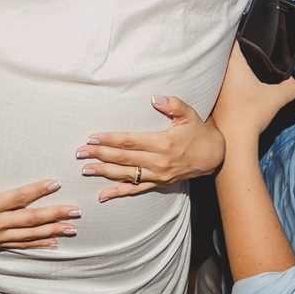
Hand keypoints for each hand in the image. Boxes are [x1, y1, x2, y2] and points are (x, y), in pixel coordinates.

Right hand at [0, 153, 80, 248]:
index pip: (17, 198)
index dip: (37, 190)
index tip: (55, 183)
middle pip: (30, 219)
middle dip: (54, 214)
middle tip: (75, 210)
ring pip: (29, 234)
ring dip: (51, 230)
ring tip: (71, 227)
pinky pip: (21, 244)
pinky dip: (38, 243)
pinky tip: (53, 241)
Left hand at [77, 96, 225, 201]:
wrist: (214, 156)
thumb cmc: (198, 132)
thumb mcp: (189, 114)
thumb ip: (172, 104)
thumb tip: (154, 99)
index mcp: (162, 143)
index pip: (130, 141)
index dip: (110, 140)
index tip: (93, 138)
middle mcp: (158, 161)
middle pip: (123, 158)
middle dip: (100, 155)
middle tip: (80, 152)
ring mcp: (157, 175)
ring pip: (126, 174)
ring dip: (104, 172)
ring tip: (85, 169)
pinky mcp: (158, 184)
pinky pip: (136, 190)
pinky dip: (119, 193)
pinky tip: (103, 195)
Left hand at [211, 42, 294, 144]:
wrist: (234, 139)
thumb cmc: (251, 115)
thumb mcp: (278, 98)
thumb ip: (291, 86)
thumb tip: (294, 82)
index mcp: (233, 64)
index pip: (232, 39)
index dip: (237, 32)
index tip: (243, 29)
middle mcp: (218, 72)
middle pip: (223, 53)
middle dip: (233, 51)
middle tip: (246, 51)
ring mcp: (213, 85)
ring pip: (219, 69)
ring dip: (228, 69)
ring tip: (242, 71)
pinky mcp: (211, 98)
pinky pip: (218, 84)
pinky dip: (226, 84)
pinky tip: (236, 92)